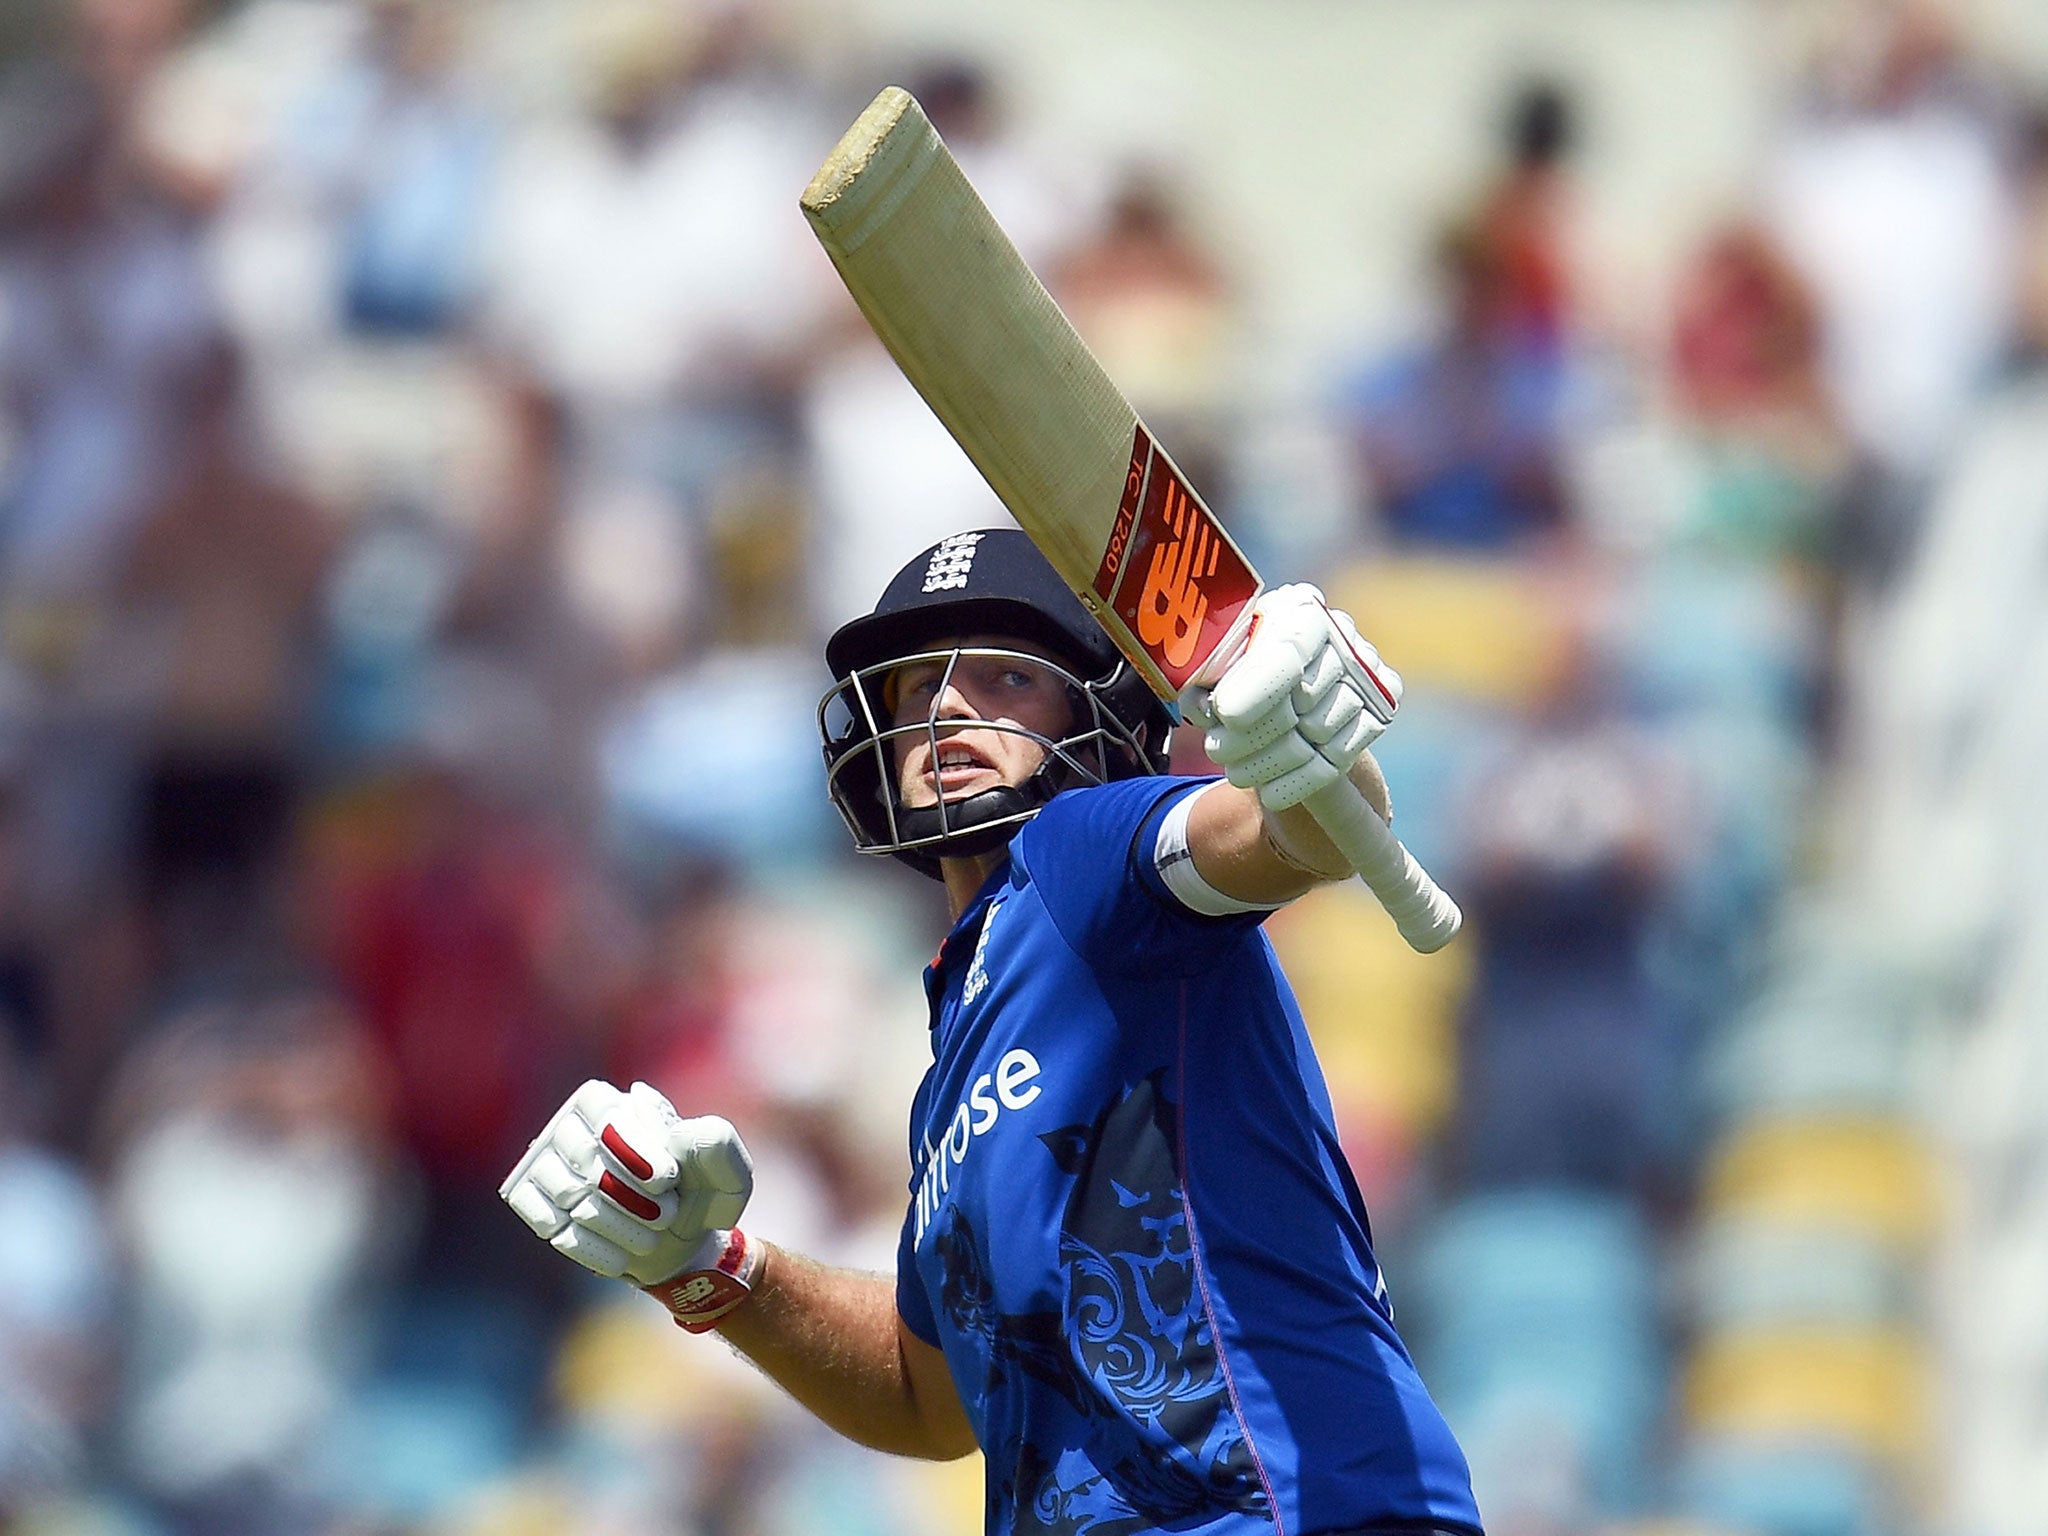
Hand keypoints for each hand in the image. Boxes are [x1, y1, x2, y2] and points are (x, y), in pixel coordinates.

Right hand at [500, 1080, 758, 1329]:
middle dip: (630, 1192)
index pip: (598, 1105)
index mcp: (616, 1103)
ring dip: (617, 1223)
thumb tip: (665, 1129)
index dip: (630, 1143)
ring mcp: (546, 1165)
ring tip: (651, 1238)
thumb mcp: (728, 1171)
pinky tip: (624, 1257)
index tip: (668, 1179)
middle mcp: (572, 1127)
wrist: (682, 1244)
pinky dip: (593, 1247)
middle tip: (666, 1214)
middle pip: (583, 1153)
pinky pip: (550, 1226)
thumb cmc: (702, 1195)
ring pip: (569, 1193)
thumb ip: (713, 1141)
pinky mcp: (534, 1205)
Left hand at [1181, 584, 1399, 810]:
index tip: (1224, 715)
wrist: (1289, 691)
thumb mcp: (1217, 667)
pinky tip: (1269, 793)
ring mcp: (1367, 672)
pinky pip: (1342, 755)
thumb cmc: (1242, 670)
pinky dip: (1300, 780)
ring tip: (1236, 771)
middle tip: (1217, 750)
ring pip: (1320, 729)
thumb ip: (1206, 681)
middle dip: (1254, 731)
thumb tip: (1202, 706)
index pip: (1288, 648)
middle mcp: (1342, 633)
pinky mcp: (1382, 709)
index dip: (1258, 684)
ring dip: (1273, 759)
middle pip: (1303, 694)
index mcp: (1298, 609)